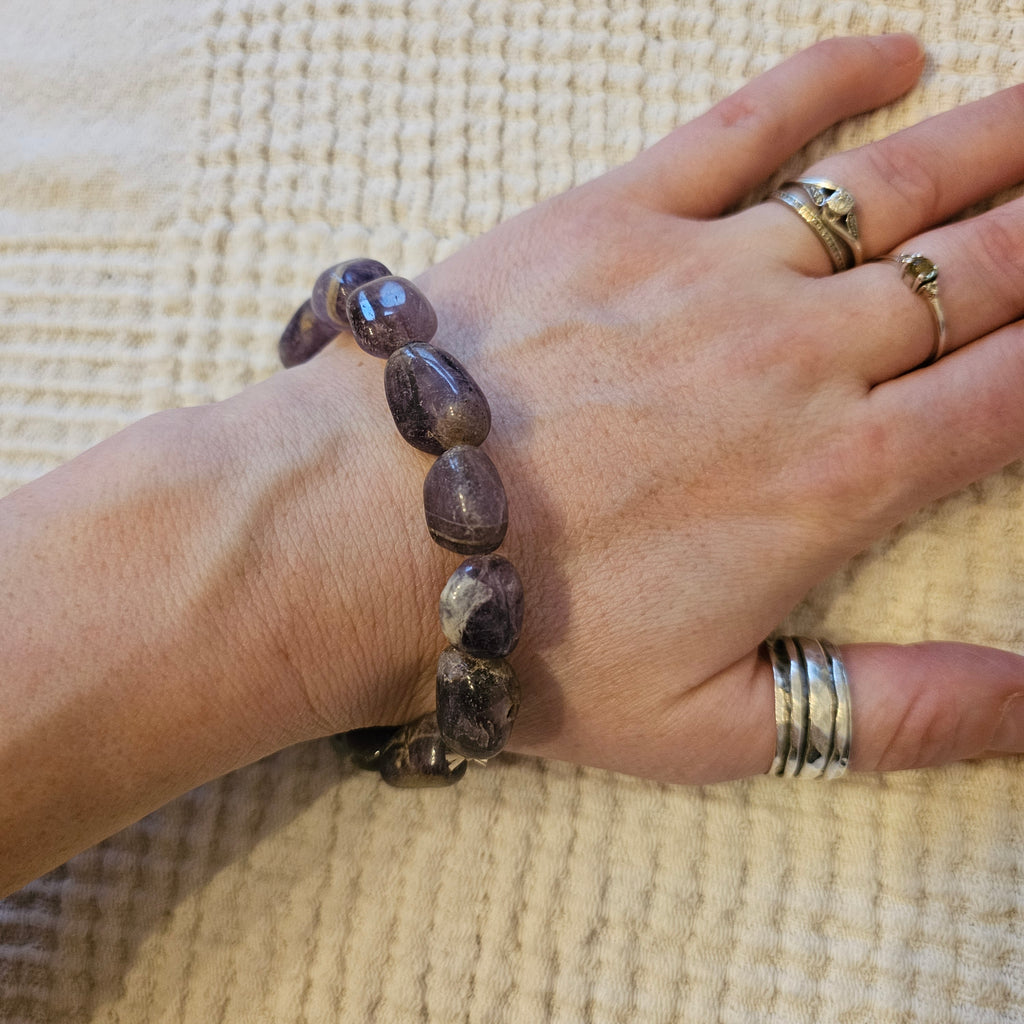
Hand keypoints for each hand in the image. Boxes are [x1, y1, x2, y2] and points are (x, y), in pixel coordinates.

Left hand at [300, 33, 1023, 782]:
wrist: (369, 539)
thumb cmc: (533, 642)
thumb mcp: (717, 726)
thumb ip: (892, 713)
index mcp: (836, 479)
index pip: (1015, 394)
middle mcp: (800, 355)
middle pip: (984, 271)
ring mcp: (710, 270)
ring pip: (895, 184)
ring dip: (994, 143)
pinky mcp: (617, 213)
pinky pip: (748, 122)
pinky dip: (831, 77)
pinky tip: (894, 56)